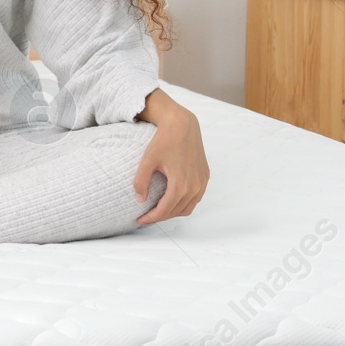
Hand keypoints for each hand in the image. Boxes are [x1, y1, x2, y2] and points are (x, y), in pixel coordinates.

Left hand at [132, 88, 208, 225]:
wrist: (182, 125)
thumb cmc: (164, 140)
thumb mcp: (147, 160)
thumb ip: (141, 182)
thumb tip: (139, 200)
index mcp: (180, 185)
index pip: (164, 211)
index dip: (151, 218)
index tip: (139, 220)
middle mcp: (194, 187)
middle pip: (176, 211)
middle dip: (160, 216)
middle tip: (146, 216)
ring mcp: (202, 182)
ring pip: (187, 207)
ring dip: (172, 212)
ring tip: (157, 210)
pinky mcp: (205, 176)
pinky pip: (195, 198)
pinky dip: (183, 203)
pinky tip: (172, 199)